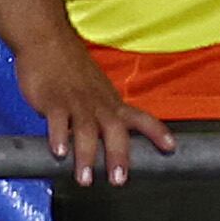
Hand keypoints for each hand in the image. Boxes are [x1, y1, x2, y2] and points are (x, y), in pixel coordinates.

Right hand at [16, 34, 169, 185]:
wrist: (47, 40)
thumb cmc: (70, 68)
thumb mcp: (94, 90)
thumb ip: (100, 115)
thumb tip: (105, 140)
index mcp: (110, 101)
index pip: (140, 117)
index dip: (157, 131)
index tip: (172, 148)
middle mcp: (97, 102)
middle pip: (114, 129)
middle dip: (118, 155)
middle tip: (119, 180)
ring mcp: (75, 100)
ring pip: (86, 129)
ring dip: (87, 154)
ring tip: (86, 178)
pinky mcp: (52, 99)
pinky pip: (57, 119)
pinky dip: (58, 136)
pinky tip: (59, 153)